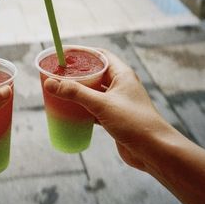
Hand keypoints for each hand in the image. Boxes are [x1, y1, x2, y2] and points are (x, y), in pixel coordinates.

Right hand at [43, 49, 172, 170]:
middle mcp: (121, 85)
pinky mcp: (115, 118)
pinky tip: (71, 112)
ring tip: (60, 92)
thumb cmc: (133, 122)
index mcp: (122, 74)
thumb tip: (49, 83)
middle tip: (58, 74)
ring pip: (94, 92)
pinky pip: (95, 108)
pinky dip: (83, 108)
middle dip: (77, 74)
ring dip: (79, 92)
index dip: (82, 53)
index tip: (64, 54)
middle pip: (95, 73)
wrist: (154, 151)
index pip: (100, 55)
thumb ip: (75, 93)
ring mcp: (118, 102)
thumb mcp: (101, 104)